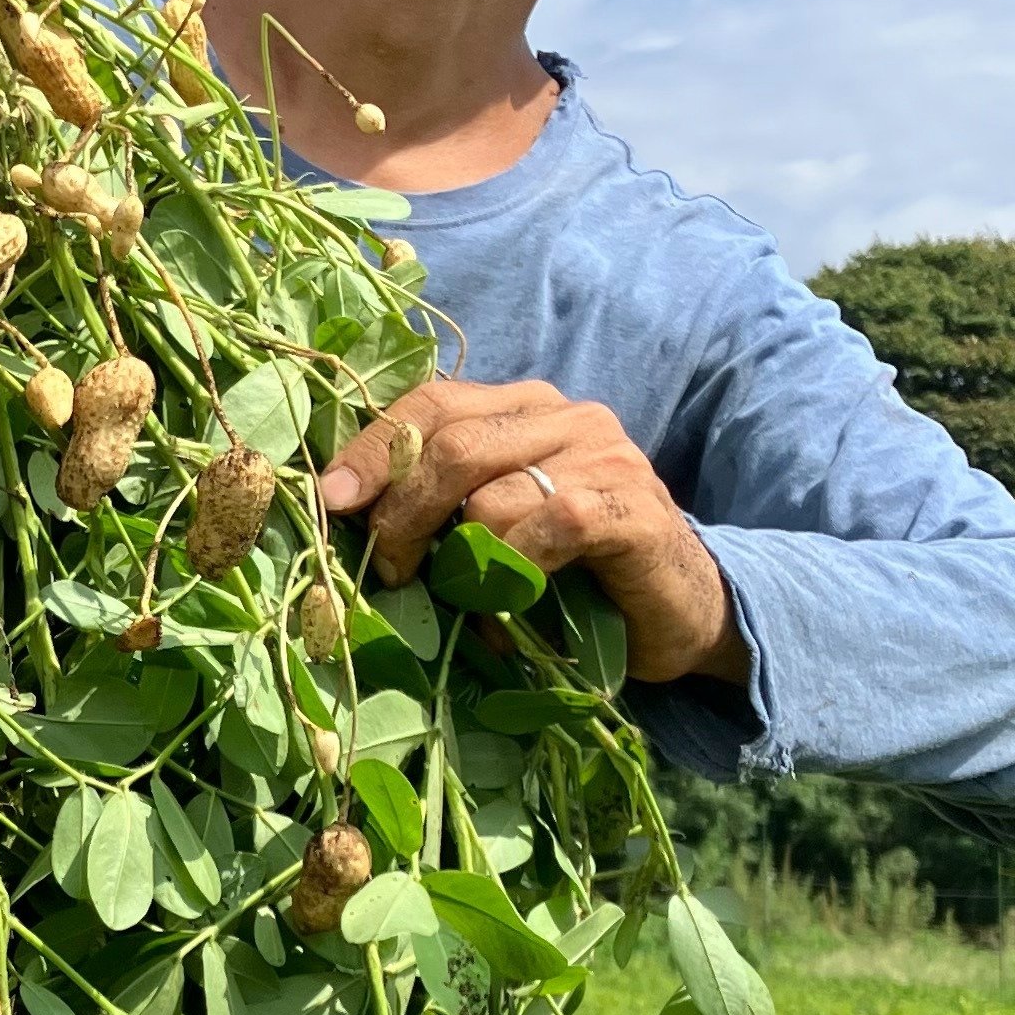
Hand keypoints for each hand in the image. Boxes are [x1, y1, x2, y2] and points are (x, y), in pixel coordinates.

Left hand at [320, 379, 746, 686]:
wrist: (680, 611)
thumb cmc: (574, 574)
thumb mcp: (495, 528)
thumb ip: (442, 504)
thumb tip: (350, 513)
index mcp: (523, 407)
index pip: (432, 403)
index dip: (374, 449)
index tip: (334, 499)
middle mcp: (565, 415)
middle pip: (452, 443)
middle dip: (402, 512)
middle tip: (390, 570)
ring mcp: (604, 454)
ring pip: (490, 492)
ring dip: (461, 561)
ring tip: (466, 604)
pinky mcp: (631, 505)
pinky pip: (546, 526)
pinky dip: (514, 572)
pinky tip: (515, 606)